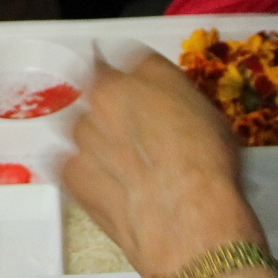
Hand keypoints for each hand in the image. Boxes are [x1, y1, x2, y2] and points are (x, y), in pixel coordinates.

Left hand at [63, 51, 263, 277]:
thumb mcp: (207, 115)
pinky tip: (108, 188)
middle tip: (134, 137)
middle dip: (111, 111)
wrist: (187, 219)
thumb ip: (174, 96)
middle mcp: (103, 95)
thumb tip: (161, 98)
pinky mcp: (68, 172)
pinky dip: (83, 172)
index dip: (127, 76)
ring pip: (81, 129)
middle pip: (97, 95)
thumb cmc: (209, 165)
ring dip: (95, 141)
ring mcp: (80, 134)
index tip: (131, 89)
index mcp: (140, 73)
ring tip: (122, 169)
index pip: (123, 58)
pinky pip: (70, 165)